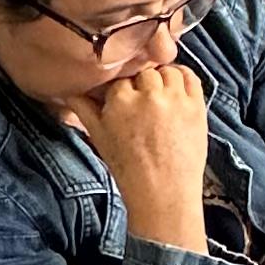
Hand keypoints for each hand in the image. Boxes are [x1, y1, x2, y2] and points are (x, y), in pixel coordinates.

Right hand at [82, 59, 208, 248]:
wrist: (163, 193)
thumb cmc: (128, 168)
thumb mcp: (99, 137)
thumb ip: (83, 109)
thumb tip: (68, 90)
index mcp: (120, 101)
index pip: (120, 79)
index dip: (123, 90)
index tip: (126, 102)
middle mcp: (148, 96)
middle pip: (144, 72)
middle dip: (143, 85)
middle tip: (144, 104)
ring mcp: (174, 99)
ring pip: (167, 71)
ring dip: (164, 80)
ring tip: (161, 100)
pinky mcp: (196, 106)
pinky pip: (191, 77)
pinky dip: (184, 78)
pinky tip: (177, 91)